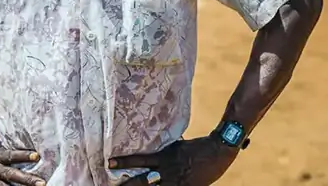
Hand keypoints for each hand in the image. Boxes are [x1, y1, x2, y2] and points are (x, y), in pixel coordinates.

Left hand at [111, 137, 237, 184]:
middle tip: (111, 185)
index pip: (139, 160)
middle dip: (128, 184)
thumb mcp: (175, 146)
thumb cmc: (195, 146)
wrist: (218, 150)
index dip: (124, 162)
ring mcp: (177, 182)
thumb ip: (162, 150)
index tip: (109, 164)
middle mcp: (167, 171)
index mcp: (163, 158)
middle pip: (142, 180)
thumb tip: (149, 145)